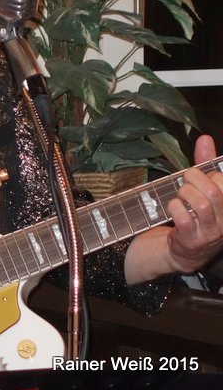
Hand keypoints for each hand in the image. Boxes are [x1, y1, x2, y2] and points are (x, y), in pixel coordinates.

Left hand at [165, 134, 222, 273]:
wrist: (185, 251)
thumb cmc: (195, 214)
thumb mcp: (203, 189)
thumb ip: (206, 165)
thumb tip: (205, 138)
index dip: (212, 174)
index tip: (201, 173)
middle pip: (215, 192)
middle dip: (195, 179)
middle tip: (186, 179)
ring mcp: (210, 232)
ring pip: (201, 205)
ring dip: (184, 193)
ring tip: (180, 194)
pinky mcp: (192, 240)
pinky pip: (184, 218)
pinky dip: (175, 207)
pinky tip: (173, 206)